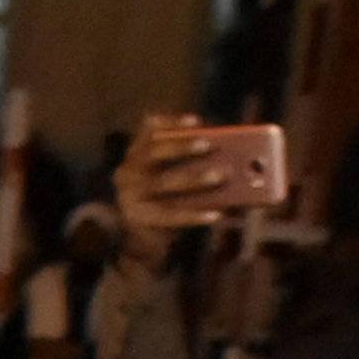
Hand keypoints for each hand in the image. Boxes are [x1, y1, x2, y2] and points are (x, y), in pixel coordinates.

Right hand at [116, 114, 227, 236]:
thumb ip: (188, 158)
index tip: (196, 121)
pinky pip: (170, 215)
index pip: (150, 129)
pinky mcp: (140, 219)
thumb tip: (229, 154)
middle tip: (208, 144)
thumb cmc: (165, 195)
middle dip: (181, 147)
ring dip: (193, 179)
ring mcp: (130, 196)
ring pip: (163, 183)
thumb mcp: (170, 171)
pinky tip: (216, 215)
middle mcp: (128, 171)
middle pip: (154, 153)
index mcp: (137, 152)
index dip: (172, 123)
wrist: (143, 237)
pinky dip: (194, 215)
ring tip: (220, 176)